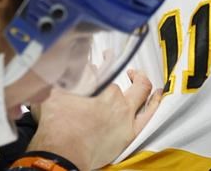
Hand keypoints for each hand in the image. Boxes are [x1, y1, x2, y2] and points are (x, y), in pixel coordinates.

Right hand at [24, 69, 161, 170]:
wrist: (62, 154)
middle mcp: (114, 96)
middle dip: (119, 69)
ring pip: (141, 90)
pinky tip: (157, 94)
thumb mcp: (53, 94)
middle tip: (117, 67)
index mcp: (96, 85)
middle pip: (120, 76)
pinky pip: (148, 113)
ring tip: (137, 77)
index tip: (103, 57)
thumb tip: (68, 69)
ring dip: (140, 81)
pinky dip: (154, 101)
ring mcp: (124, 114)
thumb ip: (64, 79)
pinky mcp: (129, 132)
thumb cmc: (55, 126)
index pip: (102, 67)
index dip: (102, 60)